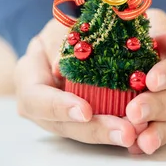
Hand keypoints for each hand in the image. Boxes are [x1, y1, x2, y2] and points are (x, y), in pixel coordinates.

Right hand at [15, 19, 138, 147]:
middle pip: (62, 125)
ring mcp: (57, 119)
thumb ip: (60, 44)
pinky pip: (95, 130)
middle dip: (94, 130)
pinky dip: (115, 130)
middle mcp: (38, 105)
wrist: (71, 44)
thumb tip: (60, 68)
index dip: (59, 107)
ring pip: (81, 133)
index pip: (36, 99)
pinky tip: (138, 132)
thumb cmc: (63, 32)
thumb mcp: (59, 29)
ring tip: (136, 133)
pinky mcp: (78, 124)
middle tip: (125, 132)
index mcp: (28, 78)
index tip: (86, 111)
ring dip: (109, 135)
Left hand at [125, 9, 165, 154]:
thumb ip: (159, 28)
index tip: (152, 80)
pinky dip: (150, 139)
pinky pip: (165, 134)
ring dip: (157, 130)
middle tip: (135, 111)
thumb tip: (165, 38)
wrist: (146, 50)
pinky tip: (136, 146)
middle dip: (160, 106)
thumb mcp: (154, 22)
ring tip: (138, 138)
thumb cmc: (150, 32)